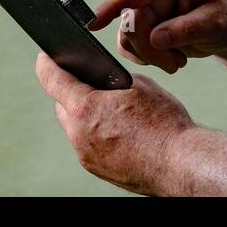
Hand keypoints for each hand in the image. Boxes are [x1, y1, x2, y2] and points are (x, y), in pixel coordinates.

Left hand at [36, 51, 193, 195]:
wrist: (181, 163)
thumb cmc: (165, 123)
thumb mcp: (140, 85)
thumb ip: (112, 80)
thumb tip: (103, 81)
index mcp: (86, 108)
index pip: (52, 80)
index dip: (46, 64)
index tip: (45, 57)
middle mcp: (79, 135)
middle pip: (62, 106)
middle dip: (71, 92)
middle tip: (90, 82)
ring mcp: (87, 156)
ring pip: (75, 128)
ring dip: (85, 115)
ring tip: (110, 108)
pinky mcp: (97, 169)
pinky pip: (88, 144)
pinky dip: (97, 134)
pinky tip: (118, 129)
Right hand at [89, 0, 226, 77]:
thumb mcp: (216, 22)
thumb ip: (186, 29)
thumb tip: (155, 38)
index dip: (111, 7)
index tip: (93, 24)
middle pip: (130, 24)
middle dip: (149, 50)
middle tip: (177, 64)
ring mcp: (147, 11)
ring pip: (128, 39)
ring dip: (150, 57)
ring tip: (178, 62)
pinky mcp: (146, 28)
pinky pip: (132, 48)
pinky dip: (149, 60)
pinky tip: (172, 60)